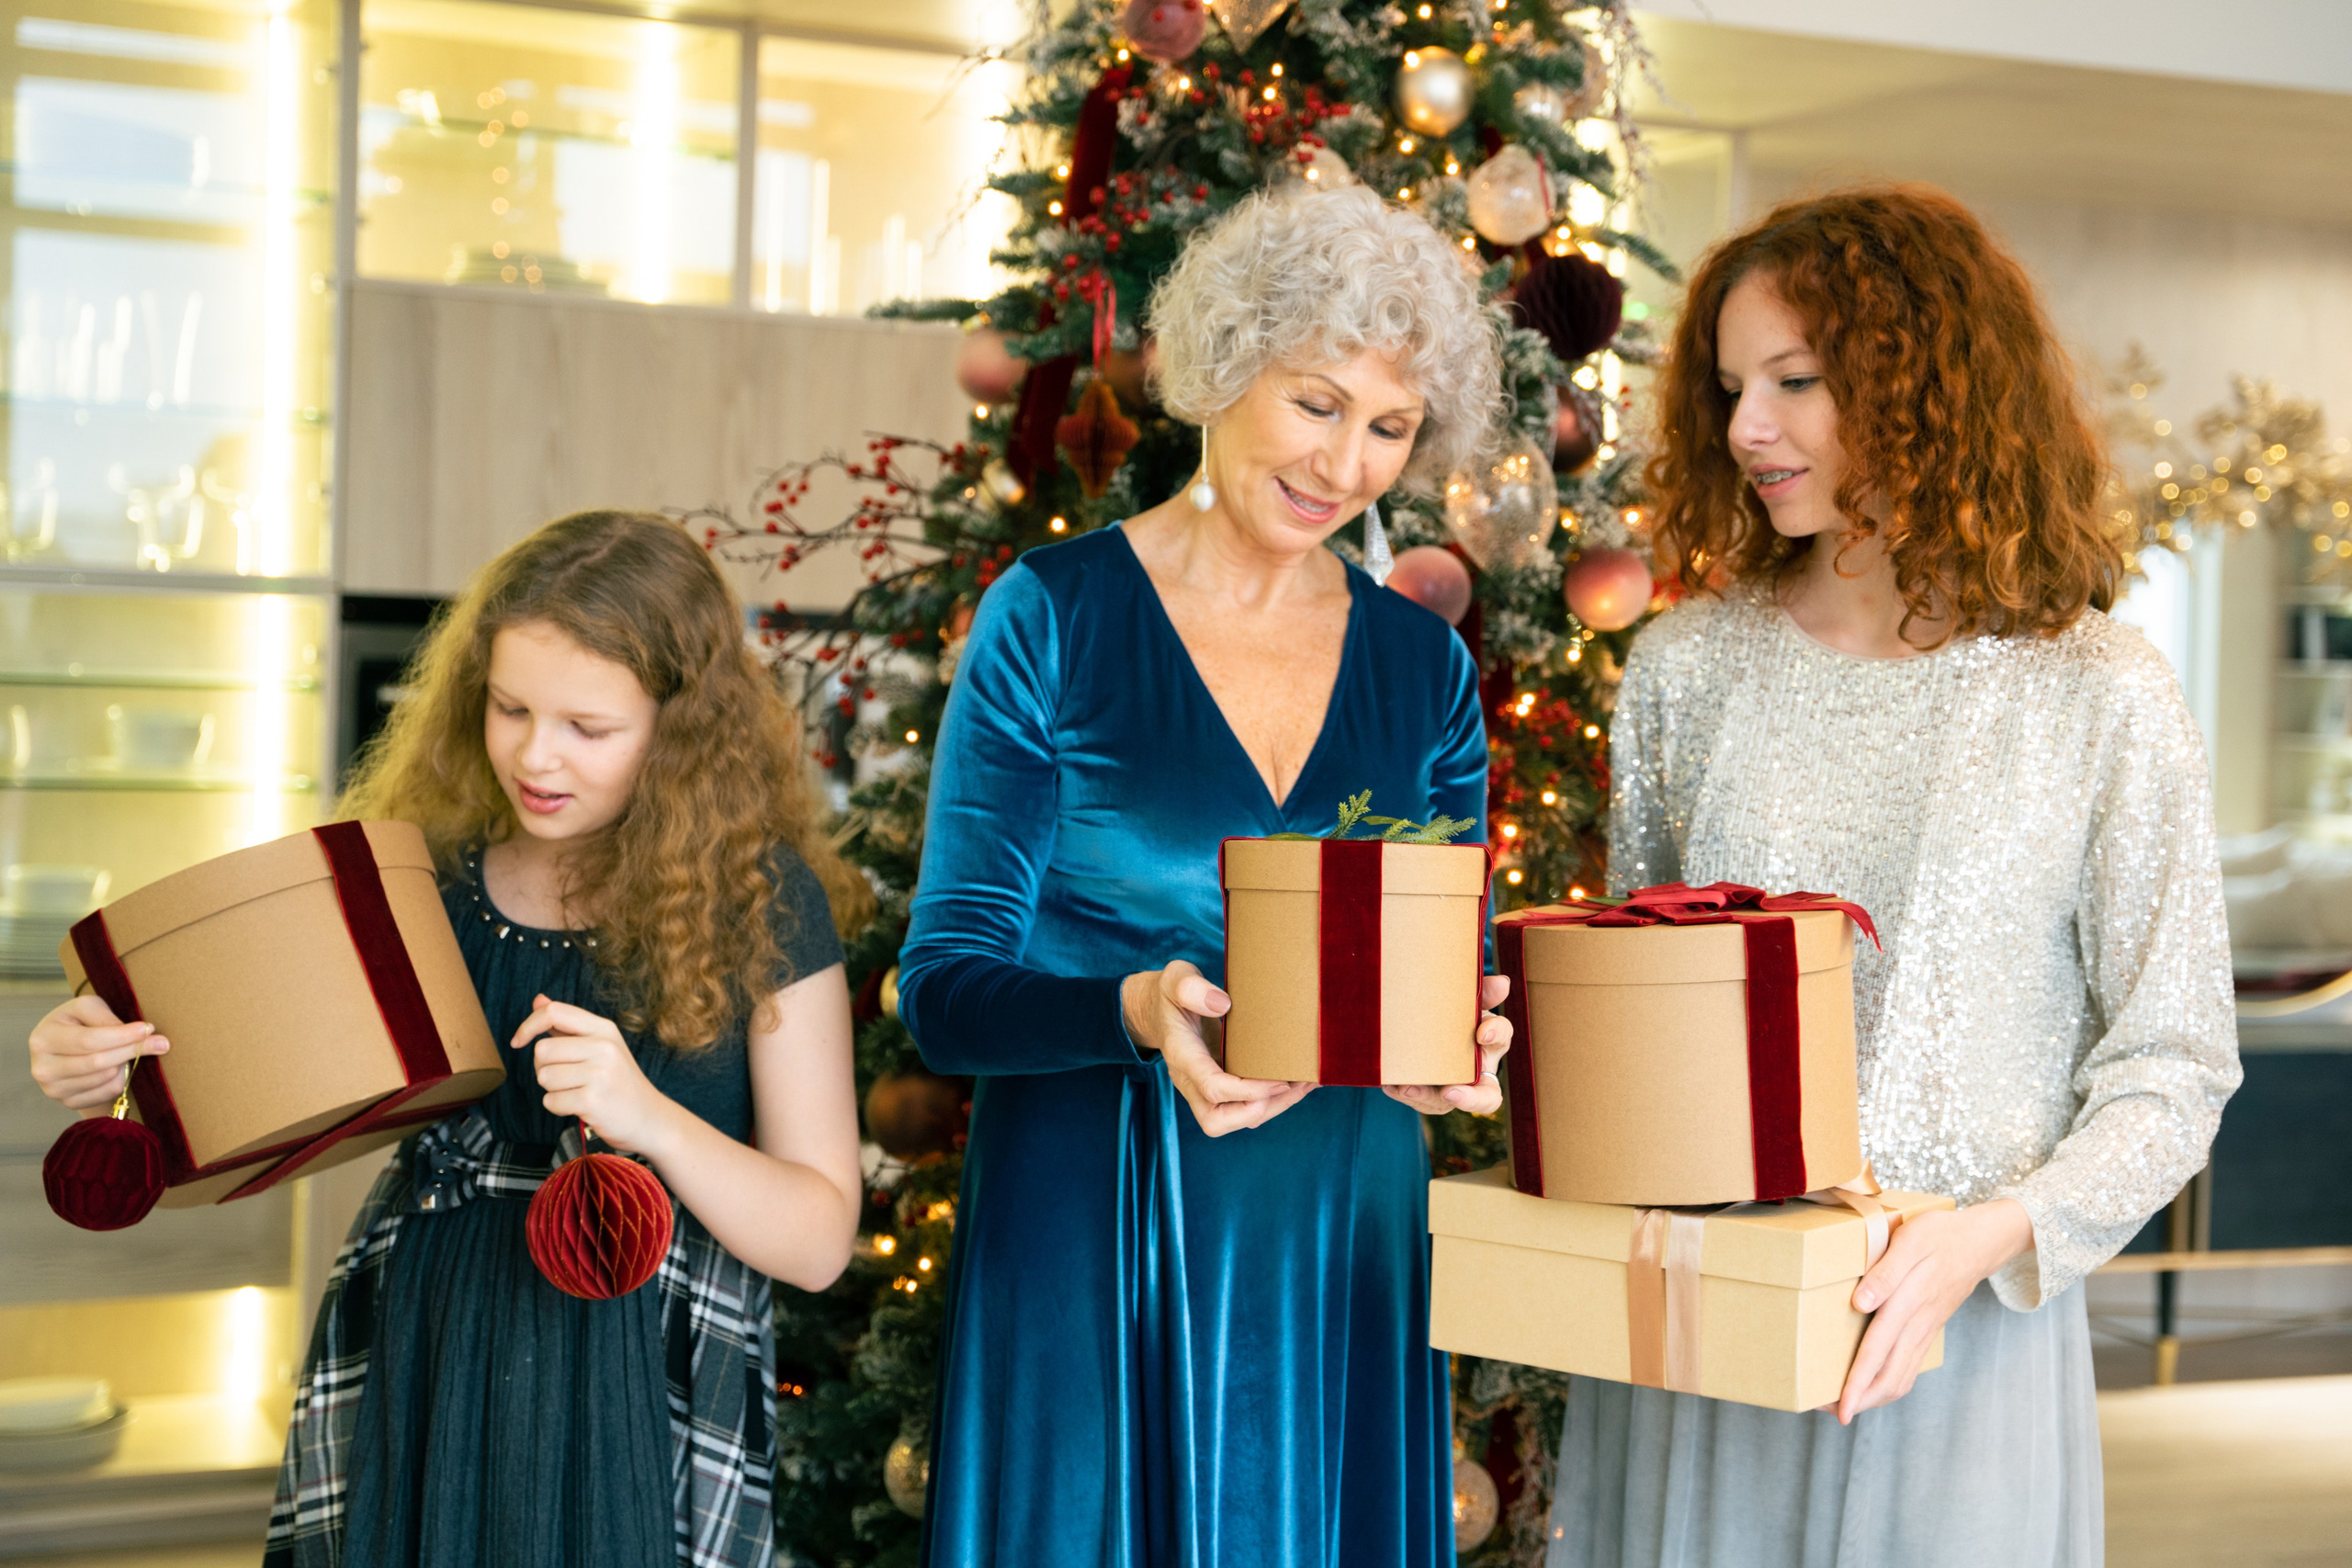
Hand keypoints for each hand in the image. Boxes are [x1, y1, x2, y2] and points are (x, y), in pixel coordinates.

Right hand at [29, 996, 169, 1111]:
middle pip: (98, 1062)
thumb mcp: (87, 1008)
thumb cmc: (77, 1022)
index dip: (122, 1036)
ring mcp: (54, 1089)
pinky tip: (119, 1066)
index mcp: (43, 1039)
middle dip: (132, 1050)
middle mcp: (43, 1068)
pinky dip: (121, 1078)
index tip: (148, 1028)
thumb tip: (136, 1033)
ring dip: (126, 1063)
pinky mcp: (69, 1102)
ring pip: (106, 1078)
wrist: (63, 1047)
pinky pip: (108, 1092)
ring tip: (129, 1050)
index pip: (88, 1041)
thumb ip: (105, 1017)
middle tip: (161, 1042)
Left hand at [513, 994, 676, 1156]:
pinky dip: (559, 1108)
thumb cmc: (619, 1081)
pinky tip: (580, 1106)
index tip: (518, 1041)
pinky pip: (550, 1101)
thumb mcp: (601, 1046)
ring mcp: (599, 1074)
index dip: (528, 1026)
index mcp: (604, 1029)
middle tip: (567, 1078)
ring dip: (553, 1090)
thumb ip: (567, 1025)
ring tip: (577, 1092)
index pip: (554, 1012)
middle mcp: (604, 1047)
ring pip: (544, 1077)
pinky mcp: (592, 1101)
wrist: (650, 1118)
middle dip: (544, 1068)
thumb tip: (539, 1000)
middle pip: (542, 1050)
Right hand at [1121, 961, 1312, 1136]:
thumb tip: (1223, 1004)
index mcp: (1181, 1055)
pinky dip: (1272, 1100)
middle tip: (1295, 1085)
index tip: (1279, 1079)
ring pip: (1235, 1119)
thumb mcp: (1175, 979)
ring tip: (1305, 1084)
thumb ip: (1191, 988)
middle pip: (1217, 1121)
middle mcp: (1190, 1081)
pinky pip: (1244, 1106)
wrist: (1158, 1011)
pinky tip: (1297, 1080)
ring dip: (1272, 1107)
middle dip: (1260, 1109)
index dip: (1247, 1090)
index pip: (1212, 1087)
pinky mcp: (1219, 1086)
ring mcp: (1203, 1088)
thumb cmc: (1170, 995)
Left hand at [1384, 973, 1512, 1116]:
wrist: (1423, 1029)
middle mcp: (1476, 1075)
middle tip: (1449, 1091)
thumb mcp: (1468, 1002)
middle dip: (1469, 1099)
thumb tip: (1502, 983)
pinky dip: (1403, 1092)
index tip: (1481, 1033)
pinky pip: (1418, 1099)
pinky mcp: (1428, 1095)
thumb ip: (1482, 993)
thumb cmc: (1454, 1015)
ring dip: (1426, 1097)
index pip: (1502, 1041)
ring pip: (1443, 1102)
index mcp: (1489, 1045)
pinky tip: (1391, 1083)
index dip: (1496, 1037)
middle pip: (1486, 1097)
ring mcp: (1451, 1089)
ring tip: (1406, 1087)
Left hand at [1832, 1197, 2033, 1421]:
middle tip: (1827, 1409)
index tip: (1838, 1407)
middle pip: (1889, 1377)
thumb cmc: (1940, 1234)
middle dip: (1859, 1399)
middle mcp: (1918, 1324)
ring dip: (1872, 1395)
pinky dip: (1888, 1383)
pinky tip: (1871, 1385)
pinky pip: (1908, 1366)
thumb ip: (1884, 1273)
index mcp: (1908, 1303)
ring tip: (1844, 1402)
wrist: (1981, 1241)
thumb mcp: (1910, 1240)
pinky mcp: (1929, 1330)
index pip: (1876, 1351)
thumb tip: (1859, 1303)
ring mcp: (1926, 1330)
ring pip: (1900, 1377)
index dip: (1856, 1382)